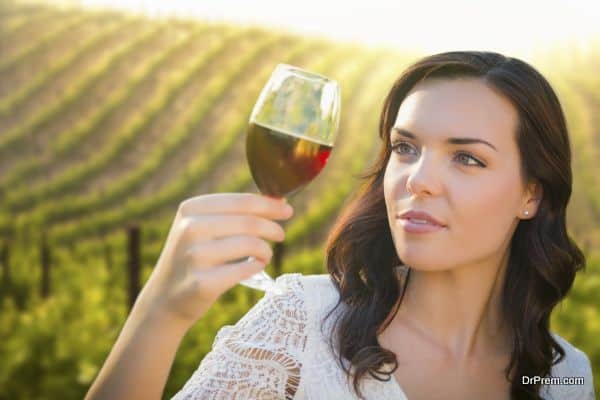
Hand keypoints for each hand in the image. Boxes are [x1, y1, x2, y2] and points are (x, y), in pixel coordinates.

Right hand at [134, 192, 293, 329]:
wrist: (165, 298)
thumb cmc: (195, 258)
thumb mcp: (202, 227)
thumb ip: (234, 213)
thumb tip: (279, 200)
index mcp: (191, 208)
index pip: (242, 201)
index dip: (270, 205)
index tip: (288, 209)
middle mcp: (190, 228)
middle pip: (249, 222)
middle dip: (272, 228)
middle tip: (280, 235)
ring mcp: (194, 256)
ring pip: (250, 244)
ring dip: (265, 250)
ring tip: (265, 254)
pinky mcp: (202, 283)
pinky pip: (245, 269)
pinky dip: (257, 266)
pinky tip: (256, 266)